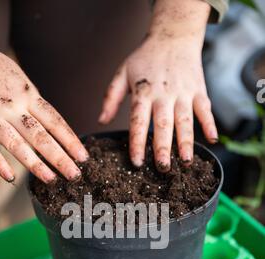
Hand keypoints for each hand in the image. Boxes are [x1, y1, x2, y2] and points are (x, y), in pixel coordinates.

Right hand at [0, 35, 88, 182]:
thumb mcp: (18, 77)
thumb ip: (32, 101)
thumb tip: (50, 123)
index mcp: (27, 94)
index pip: (54, 121)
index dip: (70, 141)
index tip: (83, 157)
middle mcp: (12, 106)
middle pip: (40, 136)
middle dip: (60, 157)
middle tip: (75, 175)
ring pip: (16, 144)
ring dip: (35, 164)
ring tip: (51, 179)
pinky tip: (10, 177)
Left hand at [99, 1, 217, 170]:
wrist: (173, 35)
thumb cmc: (145, 57)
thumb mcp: (122, 72)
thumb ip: (111, 98)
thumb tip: (101, 121)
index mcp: (143, 92)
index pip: (138, 121)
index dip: (137, 143)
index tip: (137, 162)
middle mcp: (164, 94)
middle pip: (163, 125)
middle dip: (163, 148)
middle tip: (162, 168)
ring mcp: (183, 93)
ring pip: (185, 121)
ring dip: (186, 142)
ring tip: (185, 162)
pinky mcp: (199, 90)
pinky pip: (205, 109)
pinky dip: (209, 124)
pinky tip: (212, 140)